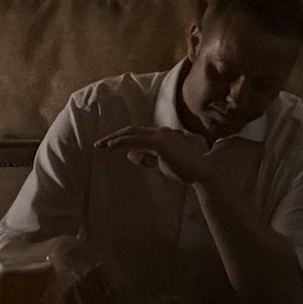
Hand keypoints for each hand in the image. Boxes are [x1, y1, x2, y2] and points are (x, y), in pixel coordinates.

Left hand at [92, 124, 211, 187]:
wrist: (202, 173)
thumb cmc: (186, 170)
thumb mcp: (162, 164)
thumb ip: (146, 158)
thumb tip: (129, 155)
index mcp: (164, 135)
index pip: (139, 134)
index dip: (123, 138)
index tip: (109, 146)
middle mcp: (162, 132)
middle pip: (132, 130)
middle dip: (115, 136)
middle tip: (100, 144)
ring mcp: (161, 135)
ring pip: (131, 133)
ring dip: (114, 139)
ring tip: (100, 145)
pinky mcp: (159, 142)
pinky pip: (135, 140)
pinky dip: (121, 142)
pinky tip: (110, 146)